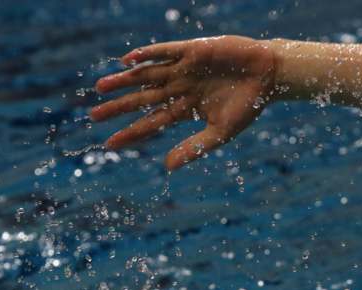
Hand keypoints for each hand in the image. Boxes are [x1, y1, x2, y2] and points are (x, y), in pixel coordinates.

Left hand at [91, 36, 275, 170]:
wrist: (268, 75)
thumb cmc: (249, 105)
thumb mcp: (220, 133)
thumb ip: (194, 148)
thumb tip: (167, 167)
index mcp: (187, 109)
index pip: (153, 122)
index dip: (132, 132)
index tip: (110, 144)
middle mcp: (180, 88)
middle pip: (143, 99)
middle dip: (119, 107)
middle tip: (92, 116)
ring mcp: (184, 69)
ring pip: (147, 75)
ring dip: (124, 81)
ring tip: (100, 88)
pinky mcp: (192, 50)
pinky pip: (164, 52)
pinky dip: (146, 55)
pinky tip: (127, 61)